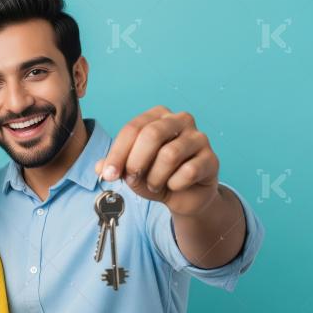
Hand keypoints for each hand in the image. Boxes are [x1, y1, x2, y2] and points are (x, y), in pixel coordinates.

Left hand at [95, 105, 220, 216]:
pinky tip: (174, 186)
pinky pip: (188, 172)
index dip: (117, 153)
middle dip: (136, 162)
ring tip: (154, 184)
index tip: (108, 174)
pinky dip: (174, 185)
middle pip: (152, 134)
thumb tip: (100, 167)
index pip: (133, 129)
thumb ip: (115, 165)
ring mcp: (199, 138)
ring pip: (169, 155)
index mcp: (158, 115)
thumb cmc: (156, 175)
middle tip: (132, 178)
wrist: (184, 196)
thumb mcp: (130, 170)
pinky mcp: (211, 159)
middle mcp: (180, 120)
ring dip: (155, 177)